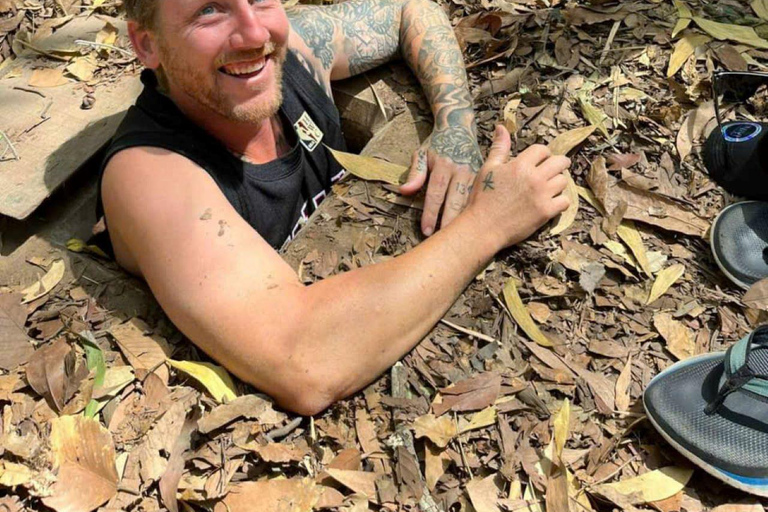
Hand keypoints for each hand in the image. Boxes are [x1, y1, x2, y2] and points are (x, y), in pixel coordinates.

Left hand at [399, 125, 482, 236]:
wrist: (460, 126)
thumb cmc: (437, 144)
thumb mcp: (422, 153)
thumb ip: (414, 174)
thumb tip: (404, 192)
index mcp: (443, 165)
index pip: (435, 194)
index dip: (430, 214)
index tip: (426, 231)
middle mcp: (461, 170)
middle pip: (454, 201)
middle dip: (448, 222)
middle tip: (444, 243)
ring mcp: (476, 174)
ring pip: (470, 202)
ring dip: (464, 221)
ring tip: (459, 240)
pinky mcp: (485, 178)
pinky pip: (480, 199)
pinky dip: (476, 214)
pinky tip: (474, 227)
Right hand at [466, 125, 570, 248]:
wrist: (483, 227)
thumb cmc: (483, 197)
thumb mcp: (489, 169)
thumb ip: (499, 148)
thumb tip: (501, 127)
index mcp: (520, 165)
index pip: (542, 150)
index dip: (542, 154)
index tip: (540, 161)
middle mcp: (535, 177)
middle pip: (560, 162)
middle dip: (559, 164)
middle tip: (553, 170)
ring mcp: (542, 195)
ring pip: (563, 181)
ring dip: (558, 183)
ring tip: (550, 188)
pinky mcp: (546, 212)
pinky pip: (565, 201)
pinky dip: (560, 201)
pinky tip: (551, 202)